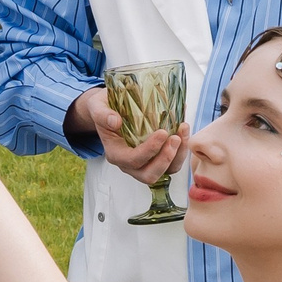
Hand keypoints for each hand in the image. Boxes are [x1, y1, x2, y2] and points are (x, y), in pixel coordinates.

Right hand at [66, 86, 185, 185]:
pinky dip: (181, 150)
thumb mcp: (97, 106)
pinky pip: (172, 162)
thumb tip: (115, 121)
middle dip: (165, 159)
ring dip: (177, 155)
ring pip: (165, 171)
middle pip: (149, 175)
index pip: (133, 160)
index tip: (163, 132)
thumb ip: (102, 114)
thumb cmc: (105, 108)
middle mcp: (130, 164)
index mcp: (115, 154)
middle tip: (176, 138)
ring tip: (182, 131)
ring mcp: (145, 163)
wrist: (110, 109)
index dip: (149, 150)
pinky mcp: (157, 158)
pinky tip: (183, 130)